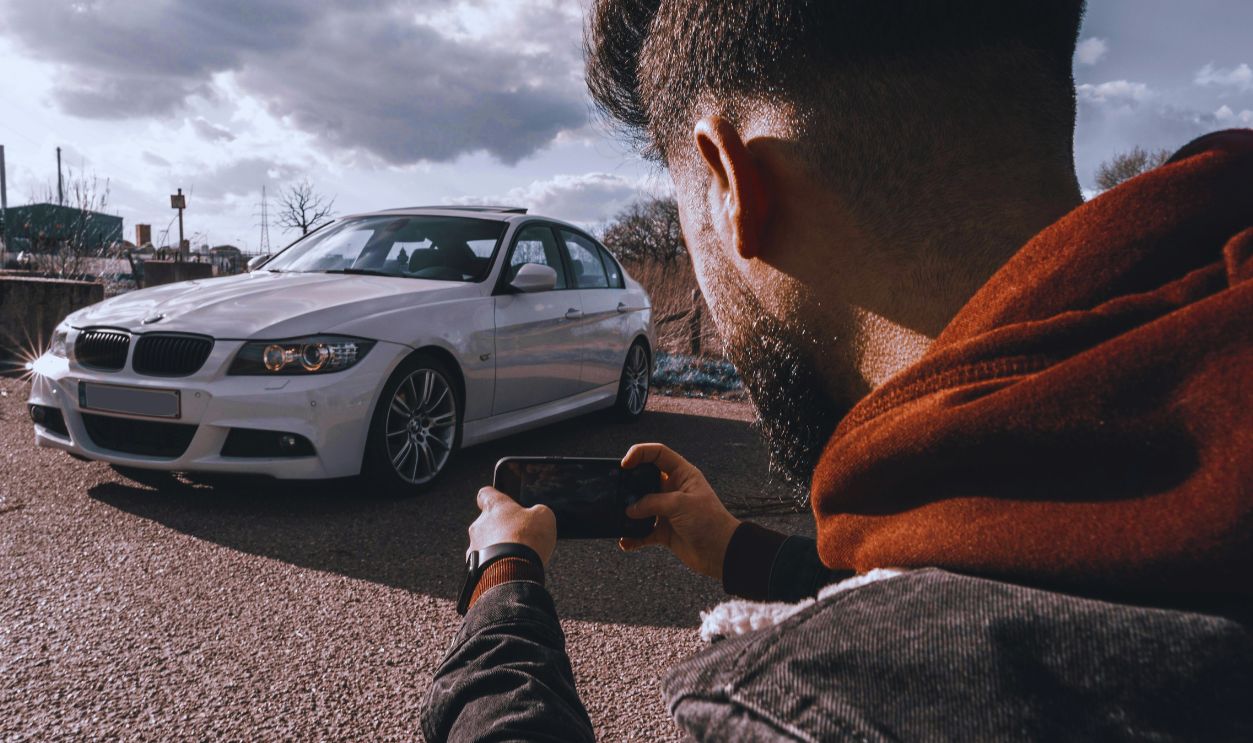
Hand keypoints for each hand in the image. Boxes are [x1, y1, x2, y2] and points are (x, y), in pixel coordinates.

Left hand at [467, 487, 556, 566]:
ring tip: (515, 556)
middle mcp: (479, 523)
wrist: (512, 572)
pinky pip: (483, 561)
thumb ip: (537, 511)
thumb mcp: (544, 516)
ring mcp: (474, 545)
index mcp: (494, 506)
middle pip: (487, 521)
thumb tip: (536, 514)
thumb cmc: (526, 540)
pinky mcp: (472, 565)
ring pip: (485, 542)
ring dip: (496, 547)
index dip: (493, 496)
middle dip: (501, 528)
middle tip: (519, 536)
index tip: (499, 501)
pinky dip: (494, 563)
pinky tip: (508, 568)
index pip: (486, 494)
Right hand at [619, 443, 740, 579]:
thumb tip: (630, 510)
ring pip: (641, 506)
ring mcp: (668, 510)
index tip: (624, 463)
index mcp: (682, 474)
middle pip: (645, 479)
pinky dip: (633, 536)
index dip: (640, 453)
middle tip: (617, 489)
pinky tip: (625, 541)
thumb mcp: (680, 505)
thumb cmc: (709, 522)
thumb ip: (653, 503)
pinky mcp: (664, 531)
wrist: (721, 553)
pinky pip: (643, 531)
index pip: (658, 454)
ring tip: (619, 516)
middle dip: (629, 483)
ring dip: (629, 513)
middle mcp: (673, 490)